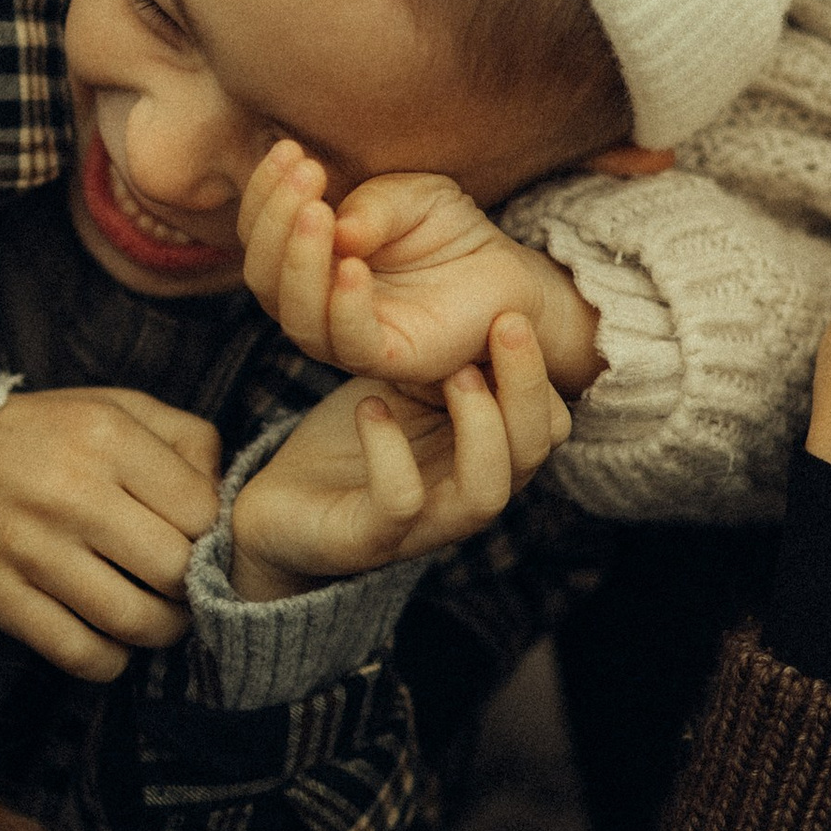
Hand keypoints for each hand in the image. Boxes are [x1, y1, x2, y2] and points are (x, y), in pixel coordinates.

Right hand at [0, 385, 221, 681]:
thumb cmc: (52, 433)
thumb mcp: (122, 407)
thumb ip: (188, 441)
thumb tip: (225, 502)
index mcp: (109, 438)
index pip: (202, 513)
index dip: (213, 537)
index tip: (201, 543)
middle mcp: (72, 493)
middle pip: (173, 571)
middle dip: (192, 589)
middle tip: (184, 588)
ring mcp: (33, 549)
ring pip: (132, 621)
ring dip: (160, 632)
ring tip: (158, 618)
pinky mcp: (1, 597)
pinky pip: (78, 653)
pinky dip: (110, 660)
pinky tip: (113, 642)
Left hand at [229, 314, 571, 599]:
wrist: (280, 510)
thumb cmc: (353, 441)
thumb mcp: (408, 387)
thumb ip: (448, 357)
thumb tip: (487, 291)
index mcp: (485, 457)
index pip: (550, 425)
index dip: (540, 373)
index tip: (511, 313)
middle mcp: (467, 495)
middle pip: (533, 453)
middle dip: (527, 386)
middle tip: (506, 322)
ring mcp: (423, 525)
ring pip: (486, 492)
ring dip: (481, 427)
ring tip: (455, 372)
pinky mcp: (367, 540)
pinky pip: (400, 502)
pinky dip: (389, 452)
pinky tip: (371, 406)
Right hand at [237, 142, 604, 395]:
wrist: (505, 272)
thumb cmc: (445, 232)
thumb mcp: (409, 198)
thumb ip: (373, 207)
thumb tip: (337, 228)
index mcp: (307, 262)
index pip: (262, 234)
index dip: (265, 193)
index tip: (288, 150)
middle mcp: (315, 304)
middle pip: (265, 275)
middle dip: (276, 220)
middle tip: (307, 172)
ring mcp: (345, 336)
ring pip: (295, 313)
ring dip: (299, 259)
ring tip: (318, 211)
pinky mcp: (387, 358)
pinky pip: (349, 340)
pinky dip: (344, 304)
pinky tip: (352, 264)